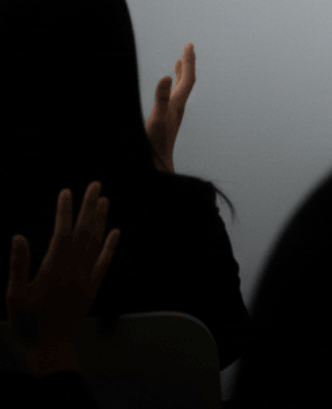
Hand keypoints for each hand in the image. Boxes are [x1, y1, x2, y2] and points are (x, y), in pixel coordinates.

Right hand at [7, 182, 119, 376]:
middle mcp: (74, 269)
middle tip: (95, 184)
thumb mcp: (14, 294)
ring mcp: (87, 277)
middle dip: (89, 206)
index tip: (66, 192)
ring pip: (96, 242)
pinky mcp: (94, 286)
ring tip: (104, 199)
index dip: (65, 211)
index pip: (62, 232)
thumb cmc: (28, 321)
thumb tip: (18, 237)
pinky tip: (116, 231)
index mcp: (53, 269)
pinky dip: (111, 246)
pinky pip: (105, 262)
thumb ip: (18, 264)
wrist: (49, 347)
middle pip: (84, 231)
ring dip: (101, 219)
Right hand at [145, 42, 195, 172]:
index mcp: (177, 104)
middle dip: (187, 64)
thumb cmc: (155, 145)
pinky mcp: (165, 122)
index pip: (188, 79)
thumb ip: (161, 98)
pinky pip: (171, 99)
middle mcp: (178, 108)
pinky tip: (166, 91)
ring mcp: (172, 115)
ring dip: (180, 75)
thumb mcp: (156, 118)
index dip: (188, 61)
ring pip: (179, 90)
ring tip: (178, 64)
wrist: (157, 168)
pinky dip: (170, 89)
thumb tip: (168, 75)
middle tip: (188, 49)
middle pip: (186, 81)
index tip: (189, 45)